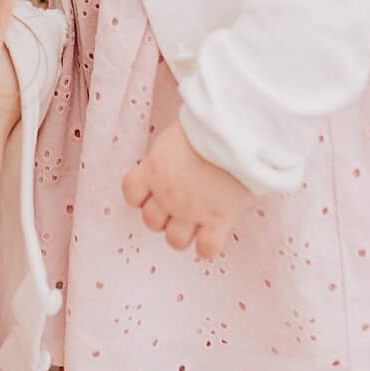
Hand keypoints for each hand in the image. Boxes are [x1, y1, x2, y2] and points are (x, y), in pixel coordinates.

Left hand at [121, 123, 252, 260]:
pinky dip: (209, 245)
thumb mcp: (184, 129)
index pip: (131, 192)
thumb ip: (176, 150)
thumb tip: (184, 153)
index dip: (142, 195)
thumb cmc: (213, 121)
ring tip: (199, 219)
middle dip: (165, 215)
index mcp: (154, 168)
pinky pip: (206, 249)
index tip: (155, 190)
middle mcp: (167, 194)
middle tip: (183, 203)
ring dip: (184, 232)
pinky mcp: (217, 219)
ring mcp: (191, 210)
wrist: (237, 129)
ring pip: (175, 240)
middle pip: (152, 222)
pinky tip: (216, 232)